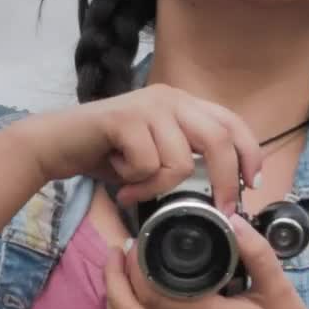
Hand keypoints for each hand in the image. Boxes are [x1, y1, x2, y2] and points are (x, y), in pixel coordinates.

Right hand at [8, 83, 262, 214]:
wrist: (56, 144)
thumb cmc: (108, 154)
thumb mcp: (156, 153)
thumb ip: (187, 157)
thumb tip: (226, 188)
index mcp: (183, 103)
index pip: (231, 122)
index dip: (249, 152)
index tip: (252, 183)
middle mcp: (170, 98)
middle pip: (218, 140)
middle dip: (223, 181)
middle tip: (218, 210)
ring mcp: (148, 106)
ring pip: (179, 162)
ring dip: (157, 188)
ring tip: (133, 189)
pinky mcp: (125, 118)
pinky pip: (148, 165)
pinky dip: (135, 184)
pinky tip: (118, 177)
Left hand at [103, 212, 308, 308]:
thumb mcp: (280, 287)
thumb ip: (257, 252)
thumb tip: (232, 222)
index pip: (152, 293)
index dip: (133, 266)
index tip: (134, 243)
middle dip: (113, 280)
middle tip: (116, 253)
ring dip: (114, 303)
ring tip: (116, 276)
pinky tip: (139, 303)